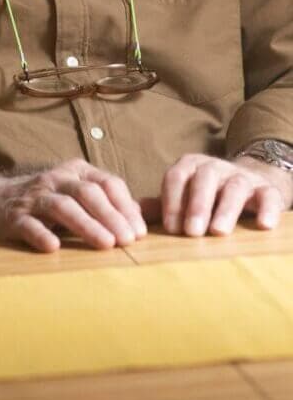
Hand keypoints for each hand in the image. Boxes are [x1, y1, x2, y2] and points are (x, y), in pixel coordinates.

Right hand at [0, 157, 146, 253]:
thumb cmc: (39, 205)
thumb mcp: (74, 196)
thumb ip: (110, 203)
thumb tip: (156, 212)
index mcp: (73, 172)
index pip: (106, 183)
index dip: (125, 206)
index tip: (140, 233)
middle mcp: (54, 179)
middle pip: (87, 192)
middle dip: (111, 216)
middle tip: (129, 242)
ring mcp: (31, 197)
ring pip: (62, 206)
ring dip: (86, 225)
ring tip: (106, 245)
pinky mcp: (11, 216)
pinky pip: (28, 223)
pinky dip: (41, 234)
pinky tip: (54, 248)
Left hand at [151, 153, 292, 237]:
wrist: (249, 186)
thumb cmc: (208, 197)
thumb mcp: (183, 198)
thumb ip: (160, 206)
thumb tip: (132, 212)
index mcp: (190, 167)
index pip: (176, 177)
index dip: (172, 201)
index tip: (171, 229)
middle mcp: (215, 168)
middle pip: (204, 179)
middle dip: (197, 205)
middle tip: (192, 232)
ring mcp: (241, 177)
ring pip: (234, 187)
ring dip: (226, 209)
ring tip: (219, 232)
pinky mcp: (266, 190)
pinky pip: (267, 195)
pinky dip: (267, 209)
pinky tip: (263, 225)